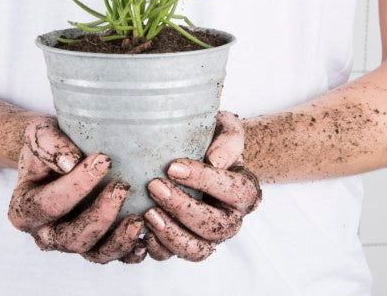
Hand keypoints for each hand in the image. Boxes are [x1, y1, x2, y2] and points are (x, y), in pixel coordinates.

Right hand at [8, 116, 145, 263]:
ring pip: (94, 255)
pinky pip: (113, 256)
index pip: (50, 204)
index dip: (77, 185)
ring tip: (138, 219)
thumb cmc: (47, 144)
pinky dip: (130, 251)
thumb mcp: (40, 134)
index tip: (104, 160)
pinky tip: (145, 237)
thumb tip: (70, 162)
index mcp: (24, 209)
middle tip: (121, 187)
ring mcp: (70, 242)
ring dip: (118, 240)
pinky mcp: (94, 245)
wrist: (55, 154)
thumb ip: (49, 144)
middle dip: (100, 215)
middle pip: (71, 238)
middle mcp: (45, 233)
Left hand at [144, 111, 260, 261]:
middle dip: (182, 208)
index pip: (236, 192)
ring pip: (197, 250)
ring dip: (171, 233)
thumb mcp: (226, 129)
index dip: (205, 182)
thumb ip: (229, 140)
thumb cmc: (214, 139)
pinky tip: (141, 228)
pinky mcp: (184, 242)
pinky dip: (156, 247)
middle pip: (215, 227)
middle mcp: (230, 218)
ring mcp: (207, 235)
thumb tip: (216, 160)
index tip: (173, 167)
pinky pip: (173, 256)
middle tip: (154, 186)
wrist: (203, 151)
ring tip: (148, 212)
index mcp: (245, 191)